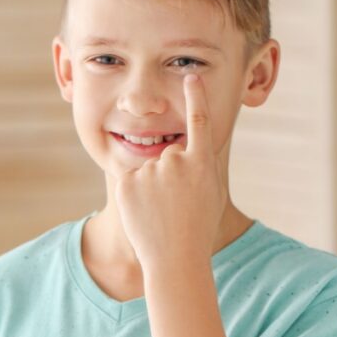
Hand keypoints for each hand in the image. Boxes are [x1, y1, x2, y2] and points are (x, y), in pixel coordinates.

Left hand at [115, 73, 226, 268]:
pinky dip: (134, 196)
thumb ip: (198, 166)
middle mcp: (177, 160)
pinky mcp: (127, 183)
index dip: (195, 96)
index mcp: (202, 162)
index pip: (199, 120)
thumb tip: (187, 150)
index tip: (191, 76)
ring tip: (160, 213)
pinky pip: (130, 182)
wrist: (175, 260)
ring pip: (148, 170)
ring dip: (151, 188)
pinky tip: (144, 214)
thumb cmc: (197, 231)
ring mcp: (151, 171)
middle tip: (176, 205)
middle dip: (170, 175)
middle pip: (169, 156)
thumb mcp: (209, 194)